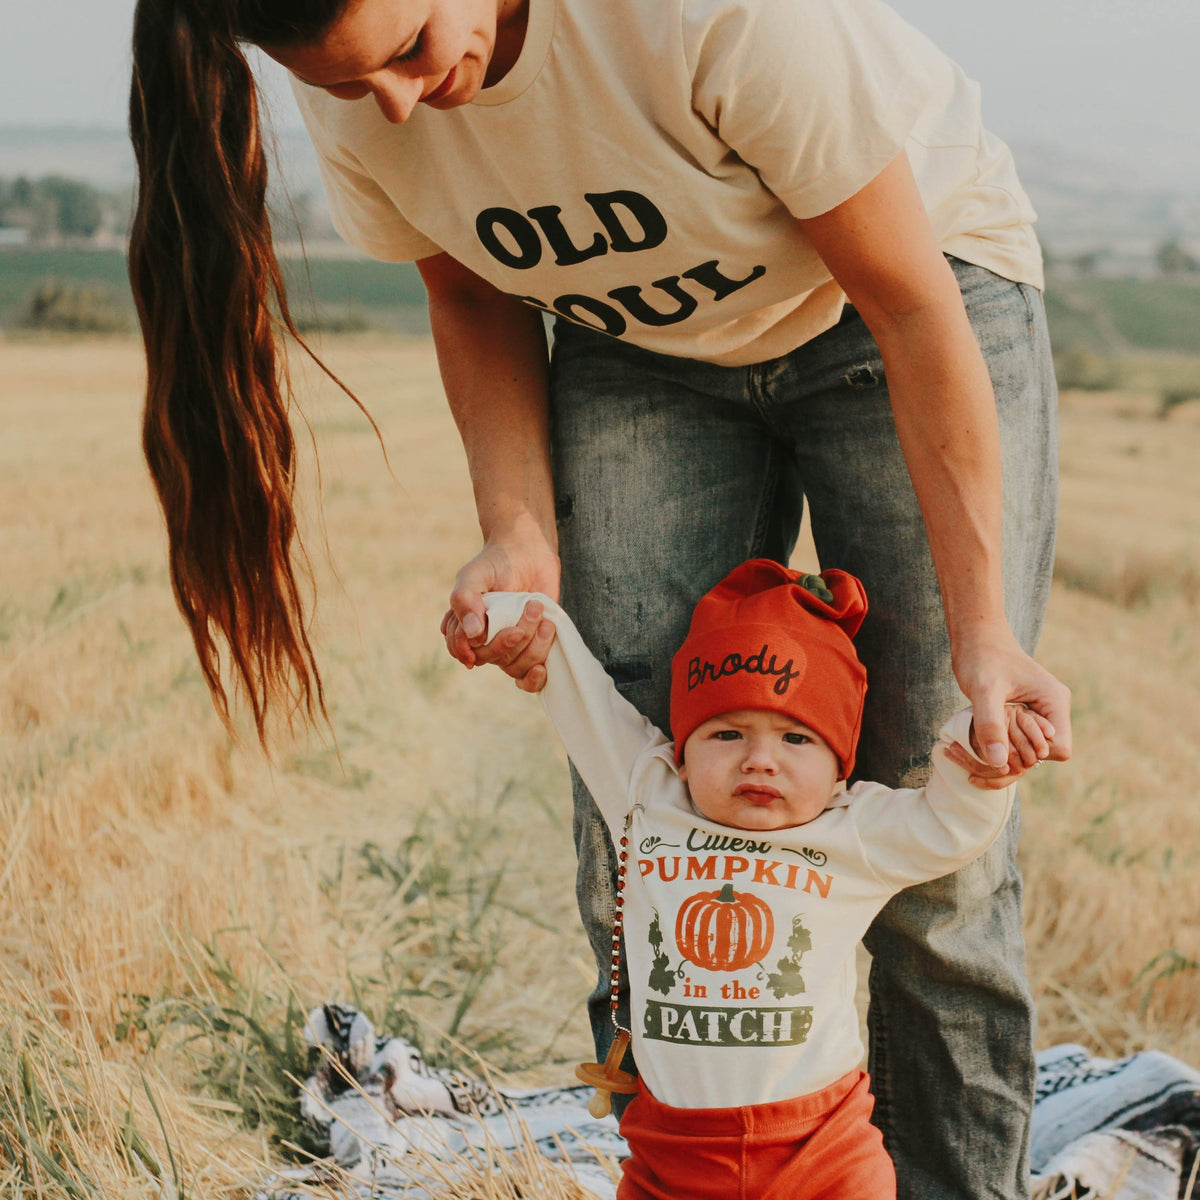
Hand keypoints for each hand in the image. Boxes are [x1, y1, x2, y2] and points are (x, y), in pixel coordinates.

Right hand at [441, 525, 560, 690]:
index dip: (470, 648)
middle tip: (530, 609)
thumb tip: (472, 635)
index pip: (462, 650)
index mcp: (465, 627)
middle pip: (490, 659)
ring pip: (513, 666)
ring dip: (531, 645)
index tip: (481, 634)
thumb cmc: (496, 563)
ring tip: (542, 615)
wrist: (529, 552)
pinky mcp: (533, 647)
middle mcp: (486, 640)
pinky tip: (542, 668)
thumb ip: (465, 600)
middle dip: (508, 639)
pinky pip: (529, 676)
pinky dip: (535, 678)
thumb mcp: (473, 576)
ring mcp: (511, 645)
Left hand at [951, 620, 1071, 769]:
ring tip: (976, 750)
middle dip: (1015, 759)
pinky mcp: (1026, 714)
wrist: (975, 638)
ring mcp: (1041, 712)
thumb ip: (991, 725)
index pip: (1059, 750)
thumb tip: (998, 763)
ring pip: (1031, 752)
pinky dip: (1000, 748)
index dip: (1030, 754)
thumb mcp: (983, 691)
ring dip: (1005, 757)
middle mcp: (1053, 709)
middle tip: (982, 750)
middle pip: (1045, 755)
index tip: (1001, 743)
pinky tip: (977, 746)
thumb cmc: (981, 658)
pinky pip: (1020, 742)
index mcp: (1054, 702)